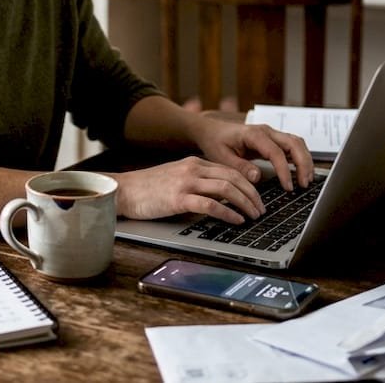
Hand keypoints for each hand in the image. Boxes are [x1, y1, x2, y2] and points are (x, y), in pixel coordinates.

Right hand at [111, 156, 266, 224]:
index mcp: (194, 163)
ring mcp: (185, 183)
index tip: (257, 198)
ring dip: (245, 203)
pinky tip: (236, 220)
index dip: (249, 184)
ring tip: (253, 216)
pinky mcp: (178, 198)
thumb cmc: (148, 189)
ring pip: (226, 189)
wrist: (124, 190)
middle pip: (234, 177)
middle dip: (253, 195)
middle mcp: (193, 169)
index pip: (231, 170)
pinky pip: (211, 204)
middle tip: (261, 209)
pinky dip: (228, 213)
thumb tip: (221, 198)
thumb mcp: (176, 178)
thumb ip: (197, 182)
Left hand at [192, 119, 313, 192]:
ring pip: (297, 143)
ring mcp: (271, 133)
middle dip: (303, 163)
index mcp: (253, 134)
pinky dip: (300, 158)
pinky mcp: (273, 139)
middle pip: (294, 143)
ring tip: (306, 181)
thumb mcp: (222, 157)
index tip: (288, 187)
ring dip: (305, 160)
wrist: (211, 131)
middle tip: (304, 184)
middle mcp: (266, 131)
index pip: (276, 152)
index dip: (285, 170)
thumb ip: (240, 167)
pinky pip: (292, 146)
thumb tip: (258, 177)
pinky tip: (301, 173)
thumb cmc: (215, 142)